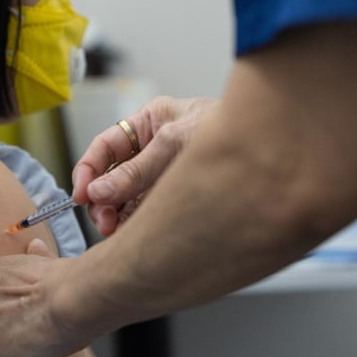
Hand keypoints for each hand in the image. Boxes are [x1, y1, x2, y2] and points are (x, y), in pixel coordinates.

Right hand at [71, 96, 217, 234]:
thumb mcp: (175, 143)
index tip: (80, 194)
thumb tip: (100, 192)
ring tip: (115, 230)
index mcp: (150, 123)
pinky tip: (132, 234)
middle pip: (112, 177)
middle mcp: (153, 149)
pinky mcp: (176, 198)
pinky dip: (134, 225)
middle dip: (102, 200)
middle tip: (103, 221)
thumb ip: (138, 170)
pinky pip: (145, 213)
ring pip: (125, 199)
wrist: (276, 145)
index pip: (107, 146)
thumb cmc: (230, 129)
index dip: (88, 170)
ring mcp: (164, 176)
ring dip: (116, 216)